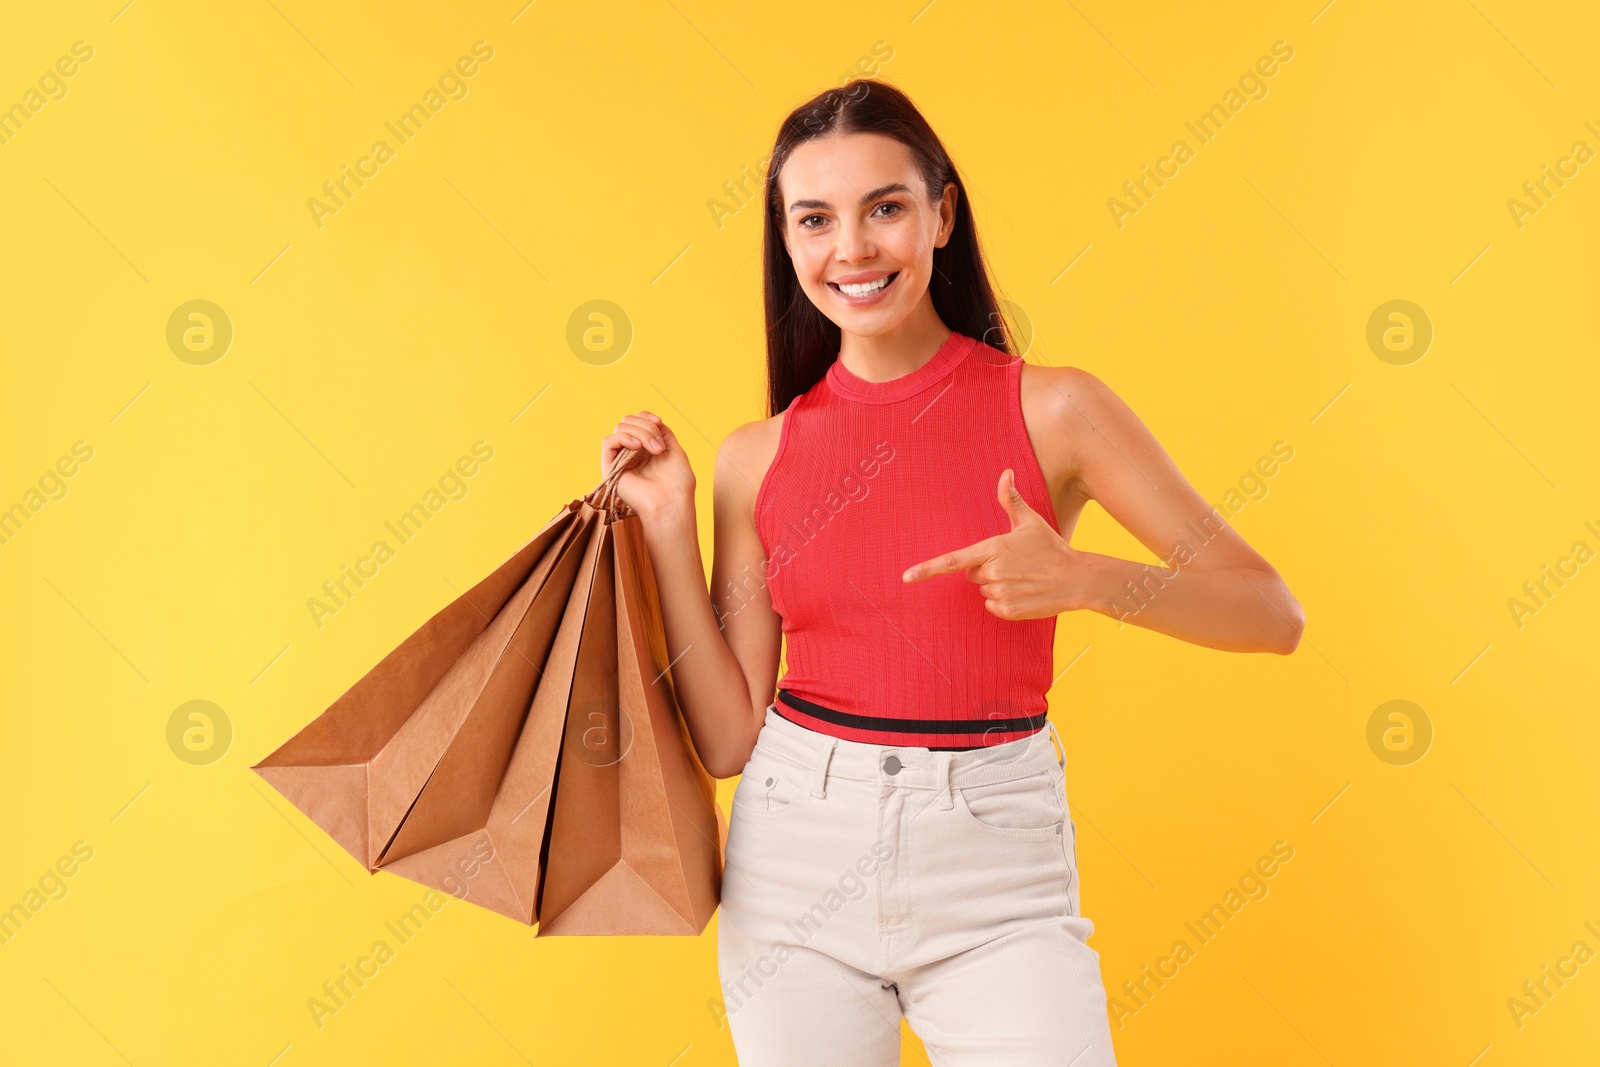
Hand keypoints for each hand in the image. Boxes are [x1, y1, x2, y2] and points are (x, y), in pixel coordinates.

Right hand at [600, 411, 694, 523]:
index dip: (646, 416)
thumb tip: (652, 419)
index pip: (637, 421)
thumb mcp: (675, 451)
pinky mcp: (610, 469)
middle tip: (660, 446)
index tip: (659, 421)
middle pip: (628, 421)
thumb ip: (662, 433)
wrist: (671, 505)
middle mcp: (631, 453)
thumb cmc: (677, 485)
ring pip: (620, 428)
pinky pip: (608, 442)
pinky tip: (636, 446)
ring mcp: (620, 460)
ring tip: (654, 450)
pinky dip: (623, 438)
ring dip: (640, 432)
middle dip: (646, 426)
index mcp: (646, 449)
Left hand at [901, 469, 1090, 618]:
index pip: (952, 560)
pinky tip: (1024, 592)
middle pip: (971, 574)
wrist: (1077, 579)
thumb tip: (1005, 472)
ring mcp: (1000, 593)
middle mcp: (993, 572)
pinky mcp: (1009, 610)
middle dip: (985, 569)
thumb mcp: (1030, 521)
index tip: (906, 577)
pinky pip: (992, 607)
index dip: (927, 569)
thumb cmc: (1051, 547)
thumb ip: (1010, 499)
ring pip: (983, 591)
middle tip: (1013, 564)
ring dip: (996, 585)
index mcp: (993, 548)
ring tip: (1022, 577)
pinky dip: (1004, 602)